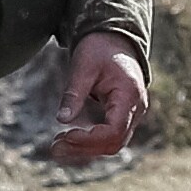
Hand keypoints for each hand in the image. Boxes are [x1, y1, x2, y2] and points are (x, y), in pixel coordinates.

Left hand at [47, 33, 148, 164]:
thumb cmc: (99, 50)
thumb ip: (74, 93)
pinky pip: (109, 137)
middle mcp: (136, 109)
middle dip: (84, 148)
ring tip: (56, 146)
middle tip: (54, 147)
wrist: (115, 41)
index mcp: (129, 94)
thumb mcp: (83, 66)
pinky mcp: (122, 117)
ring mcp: (132, 115)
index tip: (65, 135)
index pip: (114, 130)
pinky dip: (89, 142)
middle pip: (114, 142)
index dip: (89, 139)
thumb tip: (62, 119)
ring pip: (112, 144)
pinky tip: (67, 140)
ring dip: (85, 149)